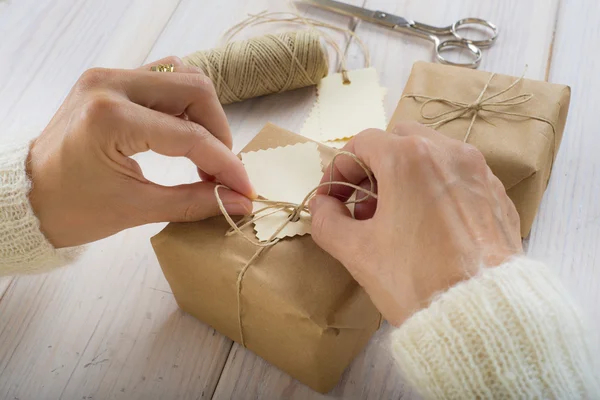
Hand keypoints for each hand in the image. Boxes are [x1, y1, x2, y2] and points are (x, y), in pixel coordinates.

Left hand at [28, 57, 254, 247]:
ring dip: (203, 112)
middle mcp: (111, 84)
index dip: (225, 164)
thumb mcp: (137, 209)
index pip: (189, 136)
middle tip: (220, 170)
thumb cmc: (72, 208)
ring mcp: (109, 76)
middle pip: (195, 89)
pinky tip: (184, 130)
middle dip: (219, 132)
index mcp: (111, 119)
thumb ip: (196, 202)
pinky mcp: (110, 79)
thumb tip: (241, 202)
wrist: (28, 196)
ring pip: (182, 75)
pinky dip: (183, 102)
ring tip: (203, 150)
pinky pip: (163, 77)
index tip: (244, 188)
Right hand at [309, 123, 522, 325]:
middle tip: (362, 205)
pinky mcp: (496, 193)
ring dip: (404, 176)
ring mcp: (478, 171)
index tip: (330, 199)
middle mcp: (447, 152)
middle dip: (373, 168)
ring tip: (395, 217)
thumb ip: (327, 221)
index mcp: (409, 159)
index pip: (362, 144)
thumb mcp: (357, 252)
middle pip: (398, 141)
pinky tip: (427, 225)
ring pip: (431, 155)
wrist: (482, 313)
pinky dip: (434, 188)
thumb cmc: (416, 279)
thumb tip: (322, 206)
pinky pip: (456, 176)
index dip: (338, 170)